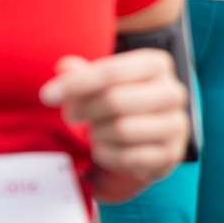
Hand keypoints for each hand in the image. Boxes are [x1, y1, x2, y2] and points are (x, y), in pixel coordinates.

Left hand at [39, 50, 188, 190]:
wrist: (145, 138)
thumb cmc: (119, 103)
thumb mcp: (102, 82)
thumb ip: (83, 74)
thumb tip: (65, 67)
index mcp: (157, 65)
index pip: (113, 72)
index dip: (77, 84)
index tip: (47, 96)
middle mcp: (173, 92)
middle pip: (116, 100)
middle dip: (85, 110)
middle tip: (70, 115)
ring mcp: (176, 125)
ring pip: (122, 130)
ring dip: (98, 134)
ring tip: (94, 131)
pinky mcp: (170, 155)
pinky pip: (127, 157)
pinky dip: (107, 155)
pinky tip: (104, 149)